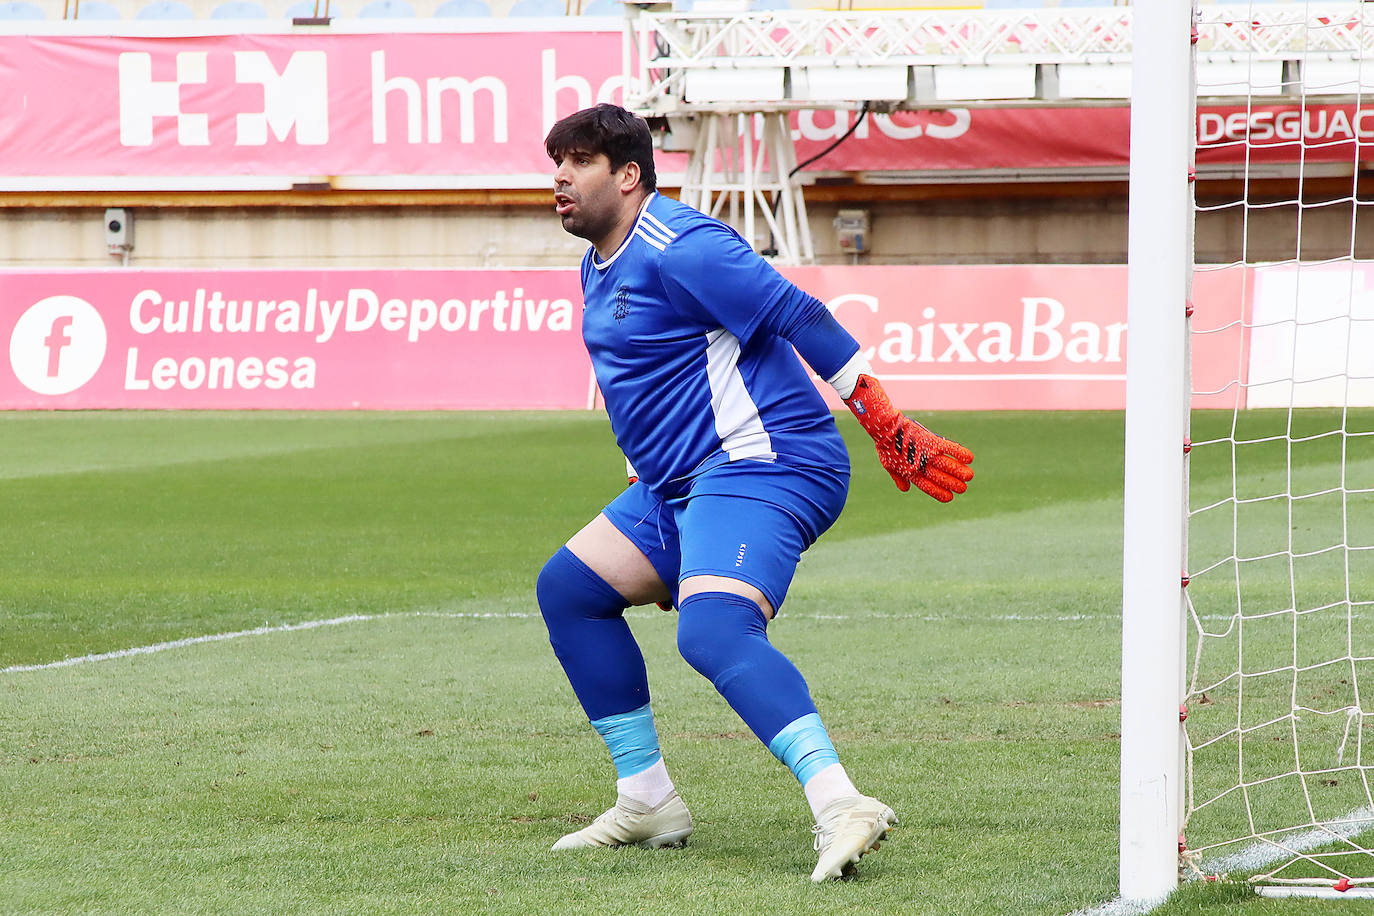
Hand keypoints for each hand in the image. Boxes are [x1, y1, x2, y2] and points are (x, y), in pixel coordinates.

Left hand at [844, 374, 973, 500]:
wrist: (886, 428)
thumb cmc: (886, 447)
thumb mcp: (889, 465)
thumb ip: (898, 477)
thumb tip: (905, 489)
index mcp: (911, 473)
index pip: (929, 487)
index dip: (940, 493)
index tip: (950, 497)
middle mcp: (921, 465)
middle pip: (941, 478)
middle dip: (954, 484)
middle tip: (963, 487)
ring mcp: (927, 454)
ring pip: (948, 466)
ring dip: (960, 472)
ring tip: (969, 476)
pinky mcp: (932, 441)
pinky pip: (949, 448)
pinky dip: (960, 453)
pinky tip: (969, 458)